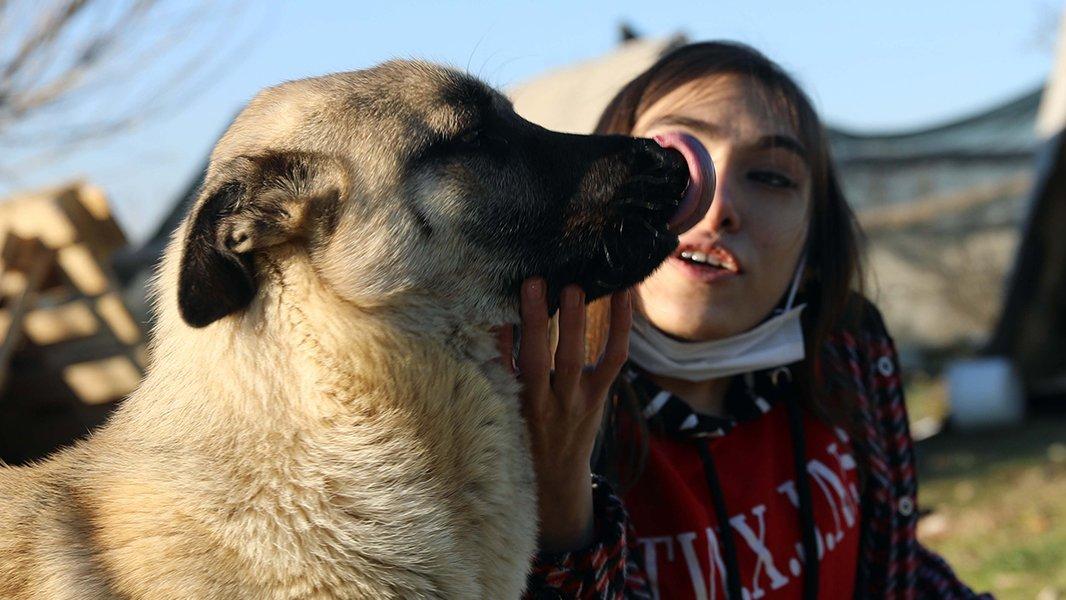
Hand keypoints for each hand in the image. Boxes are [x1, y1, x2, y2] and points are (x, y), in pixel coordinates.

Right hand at [495, 279, 631, 551]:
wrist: (556, 479)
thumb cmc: (521, 435)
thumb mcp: (502, 410)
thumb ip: (497, 370)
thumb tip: (489, 320)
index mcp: (513, 406)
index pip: (502, 366)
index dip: (499, 336)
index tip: (494, 304)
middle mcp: (543, 404)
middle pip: (538, 360)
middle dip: (536, 321)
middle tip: (535, 282)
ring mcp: (575, 400)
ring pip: (575, 358)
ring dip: (575, 321)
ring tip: (574, 287)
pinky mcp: (599, 395)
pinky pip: (614, 358)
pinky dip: (620, 326)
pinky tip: (621, 295)